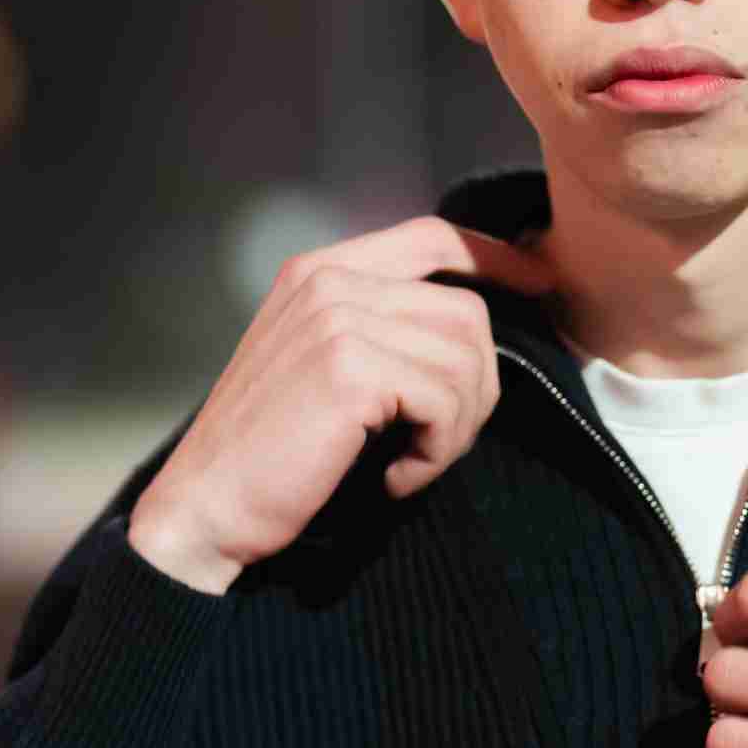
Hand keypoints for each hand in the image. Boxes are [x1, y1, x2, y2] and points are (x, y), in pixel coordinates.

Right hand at [126, 215, 562, 592]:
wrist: (206, 510)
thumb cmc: (270, 458)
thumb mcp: (322, 369)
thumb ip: (379, 331)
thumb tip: (471, 331)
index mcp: (319, 272)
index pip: (431, 237)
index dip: (495, 256)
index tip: (541, 283)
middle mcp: (327, 282)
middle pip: (465, 311)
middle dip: (475, 387)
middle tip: (435, 445)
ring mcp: (337, 318)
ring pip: (465, 357)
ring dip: (454, 428)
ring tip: (408, 465)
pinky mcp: (348, 367)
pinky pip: (445, 400)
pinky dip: (435, 453)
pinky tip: (394, 478)